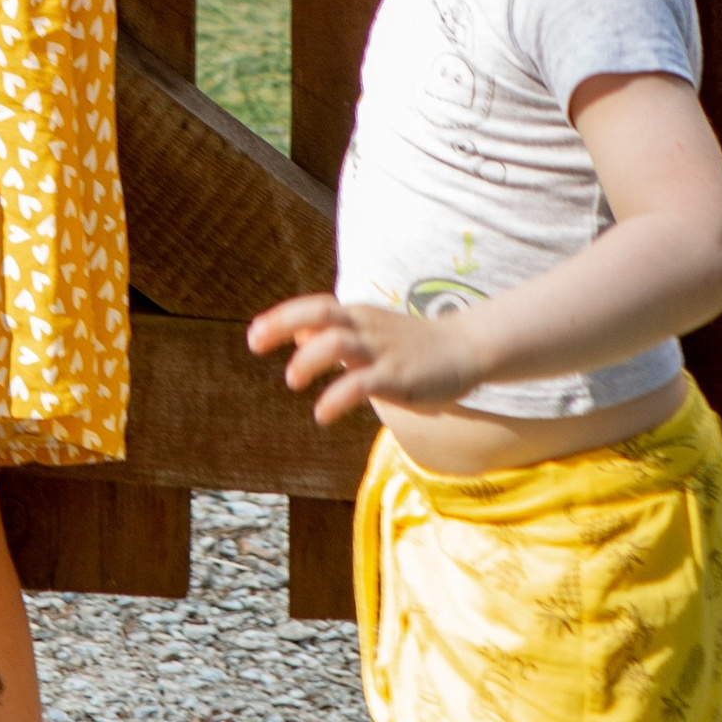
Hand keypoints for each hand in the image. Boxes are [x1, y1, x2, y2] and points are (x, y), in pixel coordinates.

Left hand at [248, 291, 484, 424]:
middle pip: (321, 313)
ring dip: (309, 359)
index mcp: (358, 316)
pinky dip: (337, 397)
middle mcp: (366, 327)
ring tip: (292, 381)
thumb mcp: (369, 332)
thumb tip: (297, 332)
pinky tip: (322, 413)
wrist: (466, 349)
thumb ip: (334, 332)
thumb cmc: (412, 345)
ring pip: (338, 342)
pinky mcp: (398, 376)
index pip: (314, 307)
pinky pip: (362, 383)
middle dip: (283, 323)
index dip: (281, 318)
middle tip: (255, 343)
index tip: (254, 335)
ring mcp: (382, 350)